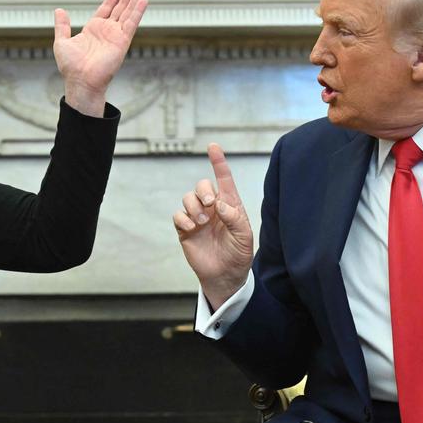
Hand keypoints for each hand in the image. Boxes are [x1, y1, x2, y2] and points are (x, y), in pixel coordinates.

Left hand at [53, 0, 149, 116]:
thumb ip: (62, 26)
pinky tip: (144, 0)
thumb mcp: (62, 42)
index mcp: (94, 29)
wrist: (80, 81)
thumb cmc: (71, 67)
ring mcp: (116, 35)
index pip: (108, 7)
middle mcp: (107, 30)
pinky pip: (131, 23)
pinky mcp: (122, 42)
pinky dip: (138, 11)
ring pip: (128, 12)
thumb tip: (59, 10)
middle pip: (121, 7)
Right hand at [174, 143, 254, 308]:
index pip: (224, 179)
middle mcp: (213, 208)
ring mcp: (198, 218)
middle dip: (203, 190)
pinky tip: (192, 228)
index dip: (218, 162)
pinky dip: (183, 218)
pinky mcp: (185, 230)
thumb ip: (235, 218)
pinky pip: (178, 215)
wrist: (225, 276)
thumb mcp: (244, 236)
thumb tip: (219, 204)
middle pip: (202, 185)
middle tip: (209, 204)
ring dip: (194, 206)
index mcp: (230, 205)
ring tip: (202, 222)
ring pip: (188, 198)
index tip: (213, 146)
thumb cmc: (238, 254)